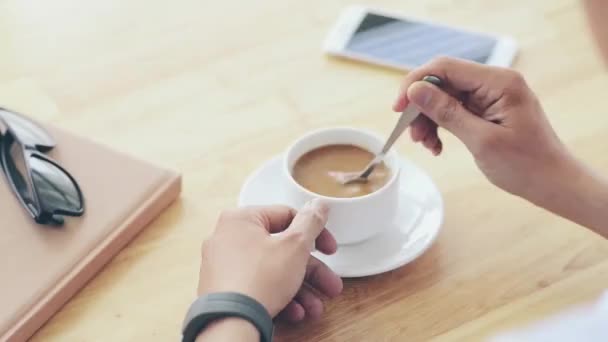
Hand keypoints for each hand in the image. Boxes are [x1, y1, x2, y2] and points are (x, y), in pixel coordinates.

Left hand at [197, 201, 342, 321]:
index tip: (329, 249)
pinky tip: (295, 312)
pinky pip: (257, 286)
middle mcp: (227, 238)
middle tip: (329, 284)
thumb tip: (318, 205)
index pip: (286, 216)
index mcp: (241, 219)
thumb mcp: (295, 246)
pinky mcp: (223, 289)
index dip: (314, 233)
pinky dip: (278, 296)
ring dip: (299, 288)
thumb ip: (310, 222)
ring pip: (271, 271)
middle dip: (310, 271)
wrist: (231, 322)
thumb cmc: (258, 280)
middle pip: (281, 249)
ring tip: (315, 307)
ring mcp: (223, 265)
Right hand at [393, 57, 571, 200]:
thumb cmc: (525, 165)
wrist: (552, 182)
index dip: (415, 83)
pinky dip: (441, 126)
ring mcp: (491, 95)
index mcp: (499, 82)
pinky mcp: (487, 108)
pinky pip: (454, 109)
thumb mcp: (481, 140)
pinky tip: (437, 146)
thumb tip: (415, 90)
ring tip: (427, 145)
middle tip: (413, 136)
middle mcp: (495, 82)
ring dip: (429, 120)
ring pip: (444, 97)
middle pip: (442, 82)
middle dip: (422, 108)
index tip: (398, 108)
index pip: (445, 68)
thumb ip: (447, 112)